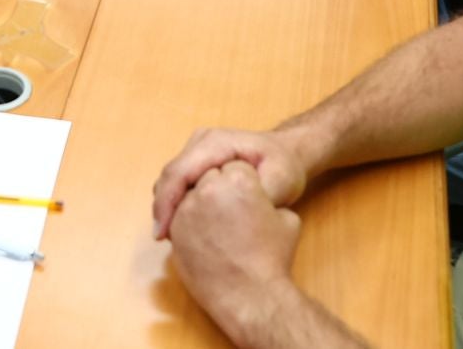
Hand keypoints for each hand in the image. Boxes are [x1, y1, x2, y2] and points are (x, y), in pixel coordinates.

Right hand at [153, 126, 307, 240]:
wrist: (286, 154)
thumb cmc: (284, 166)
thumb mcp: (283, 180)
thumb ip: (260, 194)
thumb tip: (241, 210)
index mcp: (216, 143)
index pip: (180, 171)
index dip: (167, 203)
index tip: (163, 233)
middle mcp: (201, 142)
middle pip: (170, 176)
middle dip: (163, 209)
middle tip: (163, 239)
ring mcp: (196, 150)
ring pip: (170, 181)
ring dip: (168, 208)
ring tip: (172, 236)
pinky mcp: (196, 163)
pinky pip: (178, 184)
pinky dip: (176, 205)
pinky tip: (181, 227)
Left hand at [169, 161, 303, 337]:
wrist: (251, 296)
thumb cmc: (272, 258)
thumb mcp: (286, 218)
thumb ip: (268, 198)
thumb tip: (259, 200)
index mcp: (239, 179)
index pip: (234, 166)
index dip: (243, 181)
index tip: (247, 196)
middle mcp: (209, 188)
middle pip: (208, 175)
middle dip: (218, 187)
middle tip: (230, 208)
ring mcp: (188, 209)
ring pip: (191, 194)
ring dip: (200, 202)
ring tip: (217, 222)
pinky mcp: (175, 230)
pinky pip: (179, 216)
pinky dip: (189, 221)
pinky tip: (204, 235)